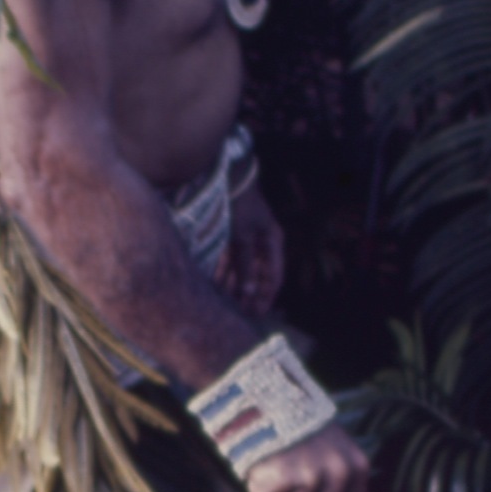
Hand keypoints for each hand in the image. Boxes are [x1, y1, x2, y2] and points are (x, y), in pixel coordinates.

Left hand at [216, 181, 284, 317]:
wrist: (225, 176)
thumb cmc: (239, 204)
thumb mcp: (244, 237)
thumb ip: (246, 265)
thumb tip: (250, 292)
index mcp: (273, 241)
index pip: (274, 276)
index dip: (267, 296)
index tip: (259, 314)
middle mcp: (262, 242)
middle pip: (258, 275)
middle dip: (250, 295)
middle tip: (242, 314)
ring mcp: (246, 238)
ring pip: (242, 268)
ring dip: (235, 286)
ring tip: (227, 304)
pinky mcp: (231, 235)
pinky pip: (229, 259)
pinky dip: (224, 273)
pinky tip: (216, 286)